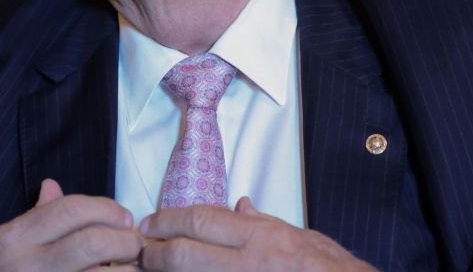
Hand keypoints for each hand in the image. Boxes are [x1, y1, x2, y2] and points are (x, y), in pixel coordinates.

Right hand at [0, 179, 141, 271]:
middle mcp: (29, 266)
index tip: (124, 216)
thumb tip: (54, 186)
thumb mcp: (3, 242)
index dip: (106, 208)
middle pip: (92, 243)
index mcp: (15, 238)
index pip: (70, 210)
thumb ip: (35, 216)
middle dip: (124, 240)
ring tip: (133, 266)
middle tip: (135, 243)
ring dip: (127, 270)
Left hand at [139, 198, 377, 270]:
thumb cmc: (330, 268)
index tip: (150, 224)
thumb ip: (265, 223)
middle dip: (156, 252)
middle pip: (186, 253)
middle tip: (143, 250)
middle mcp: (250, 262)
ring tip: (153, 269)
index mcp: (261, 238)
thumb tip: (240, 207)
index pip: (203, 220)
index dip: (169, 220)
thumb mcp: (300, 237)